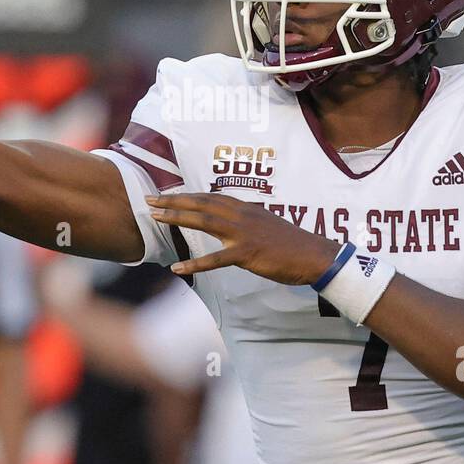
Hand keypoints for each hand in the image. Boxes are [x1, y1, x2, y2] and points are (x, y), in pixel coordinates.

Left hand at [146, 192, 339, 284]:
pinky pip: (216, 260)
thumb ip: (246, 222)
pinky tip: (177, 268)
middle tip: (149, 199)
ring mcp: (244, 234)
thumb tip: (230, 223)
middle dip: (174, 201)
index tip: (166, 195)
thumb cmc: (291, 244)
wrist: (313, 255)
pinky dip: (195, 264)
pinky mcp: (248, 254)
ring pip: (205, 222)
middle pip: (202, 204)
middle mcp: (242, 216)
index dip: (186, 196)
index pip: (209, 197)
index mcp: (245, 208)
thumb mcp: (266, 225)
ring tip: (155, 218)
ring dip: (178, 219)